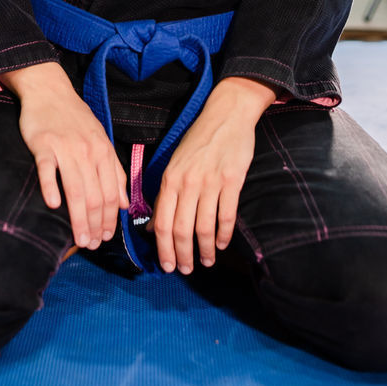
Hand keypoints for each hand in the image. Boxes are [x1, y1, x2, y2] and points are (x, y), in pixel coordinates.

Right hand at [0, 62, 128, 249]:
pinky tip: (52, 205)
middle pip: (95, 196)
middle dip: (96, 225)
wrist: (49, 90)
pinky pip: (48, 170)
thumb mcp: (100, 140)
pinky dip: (51, 189)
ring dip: (78, 218)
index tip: (105, 238)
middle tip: (91, 245)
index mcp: (104, 152)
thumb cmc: (75, 118)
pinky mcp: (43, 145)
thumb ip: (114, 172)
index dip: (109, 219)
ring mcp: (66, 148)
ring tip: (78, 239)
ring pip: (76, 189)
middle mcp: (88, 151)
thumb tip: (124, 204)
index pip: (111, 194)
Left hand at [145, 77, 275, 273]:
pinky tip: (222, 244)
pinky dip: (223, 235)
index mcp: (170, 178)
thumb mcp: (175, 163)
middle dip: (183, 255)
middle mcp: (187, 182)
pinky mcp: (232, 181)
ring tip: (207, 262)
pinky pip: (226, 215)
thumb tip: (154, 226)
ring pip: (204, 227)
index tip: (167, 266)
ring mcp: (210, 182)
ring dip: (204, 250)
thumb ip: (165, 194)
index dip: (164, 249)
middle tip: (185, 270)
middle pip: (182, 230)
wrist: (226, 115)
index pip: (162, 222)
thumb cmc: (199, 140)